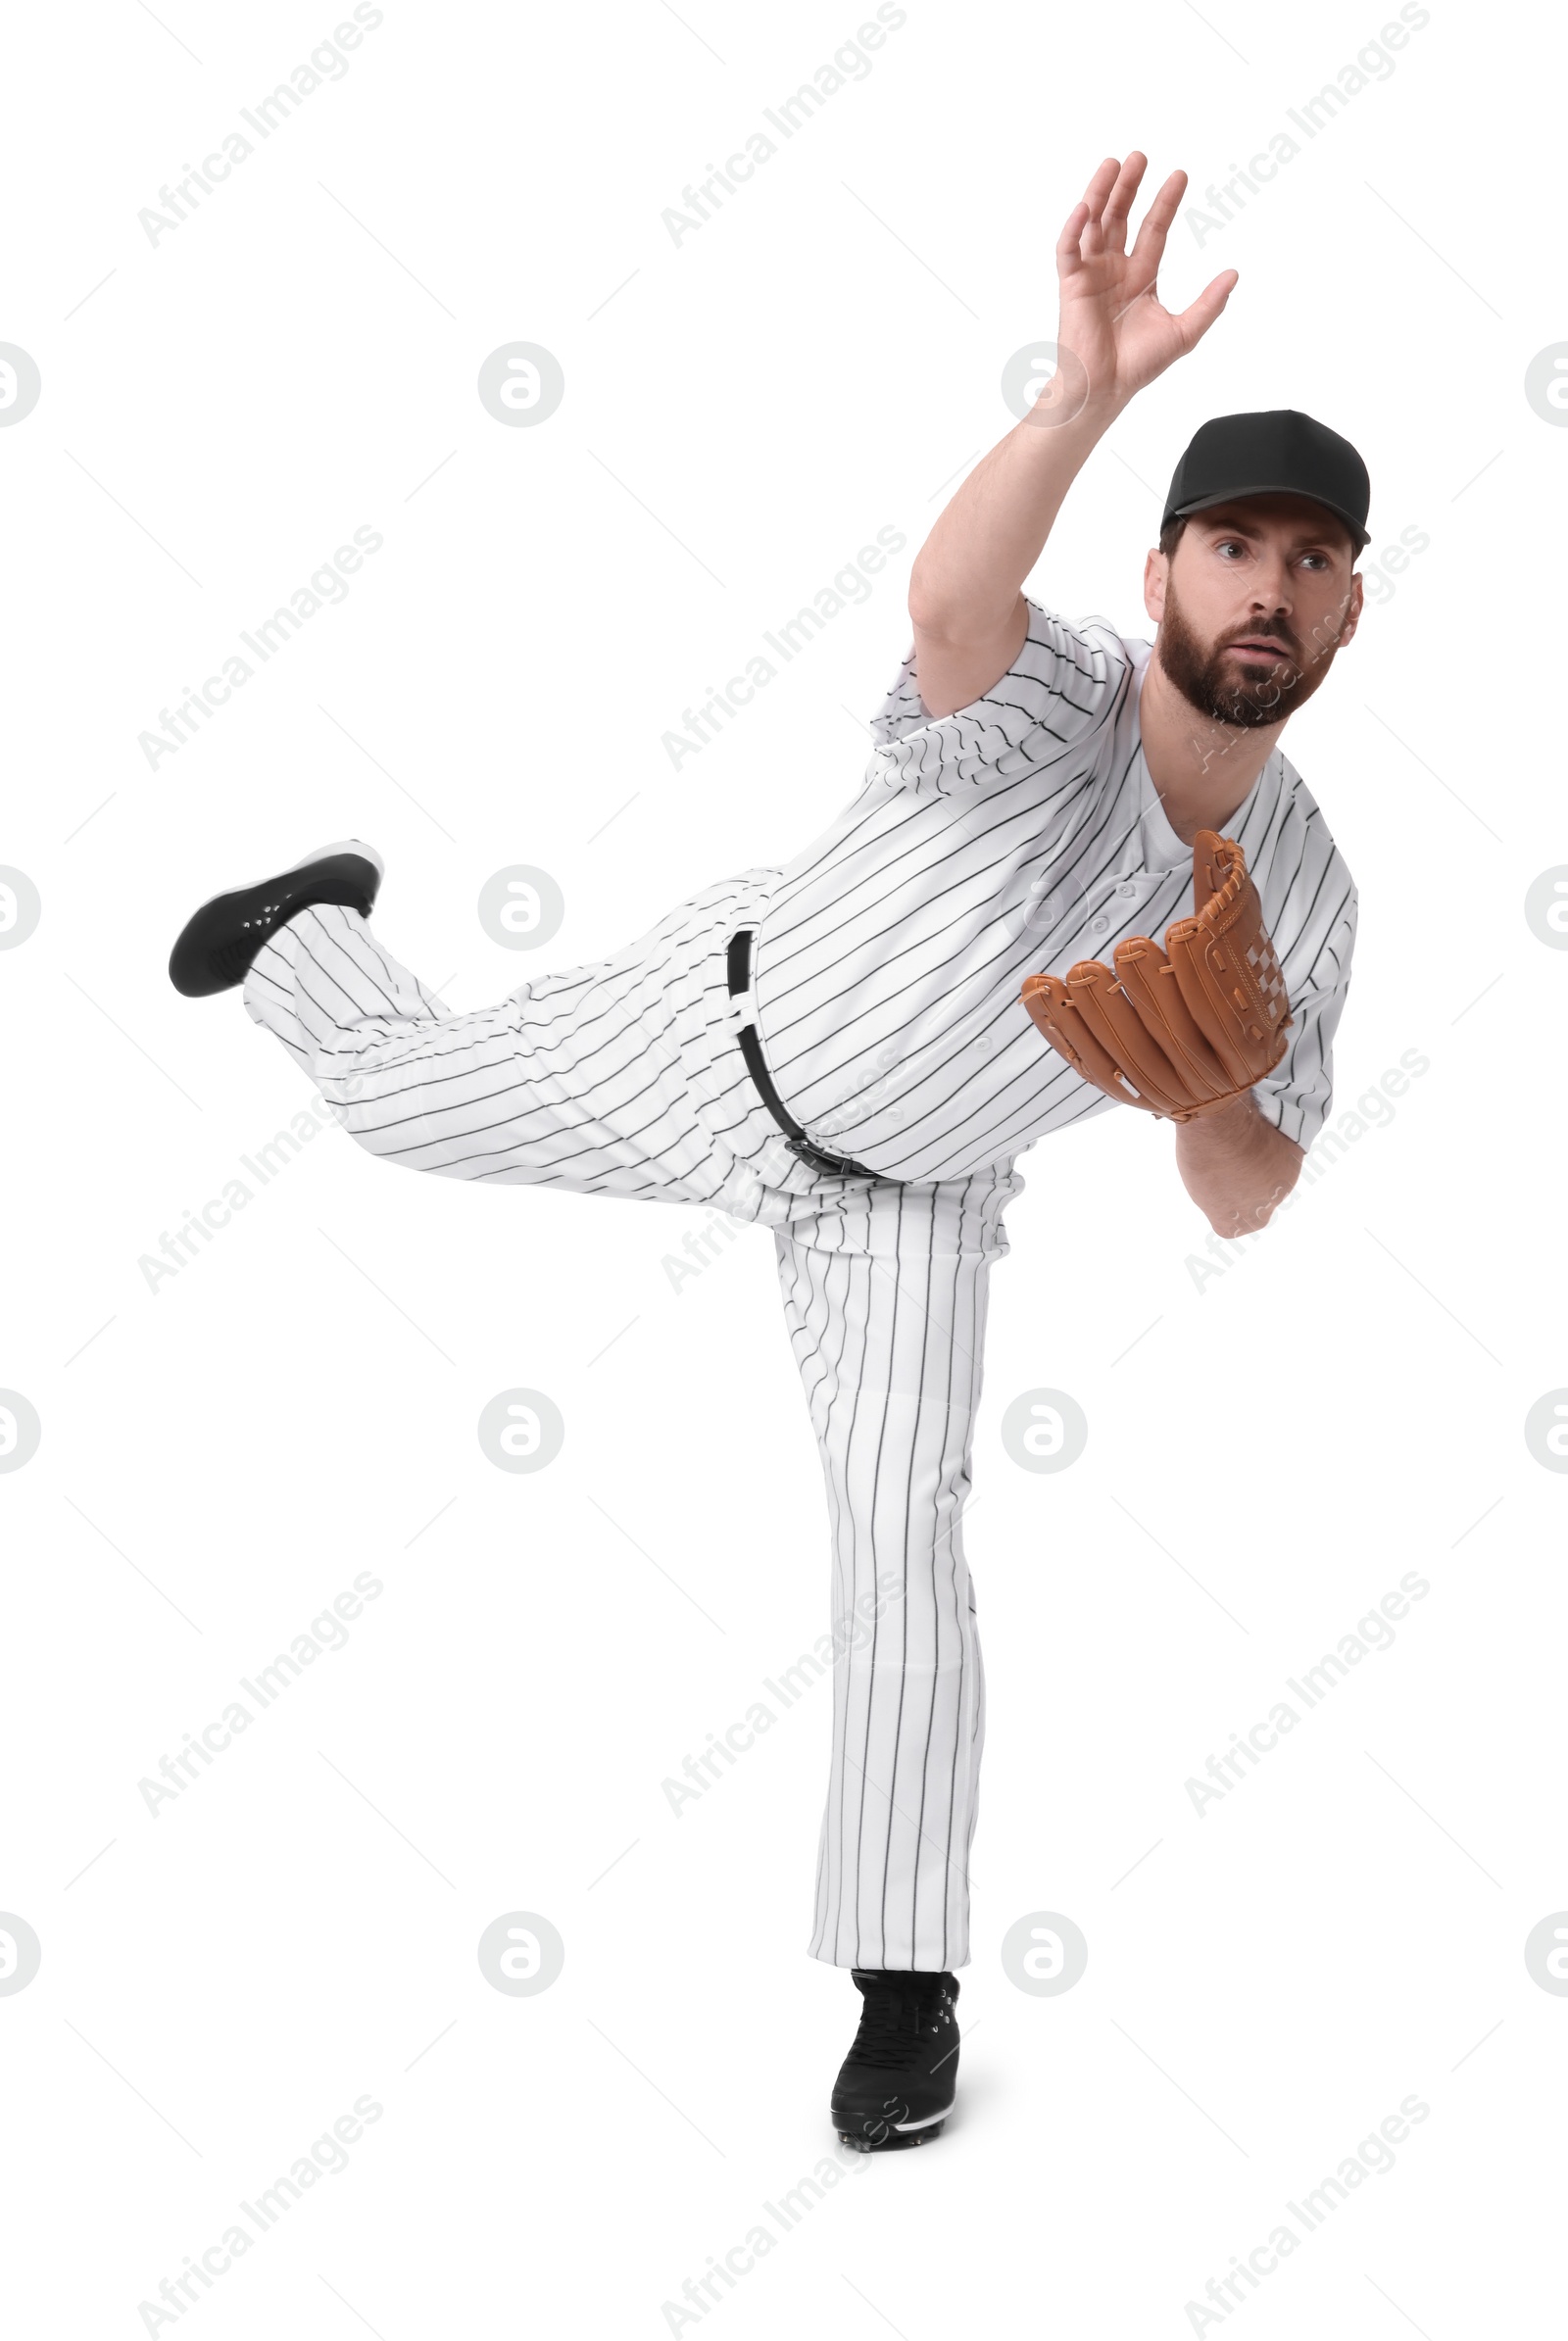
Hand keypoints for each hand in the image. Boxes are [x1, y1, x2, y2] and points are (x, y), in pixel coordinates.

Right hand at [1047, 154, 1236, 416]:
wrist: (1105, 389)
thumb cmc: (1138, 366)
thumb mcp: (1184, 332)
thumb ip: (1209, 303)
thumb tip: (1234, 274)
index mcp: (1140, 276)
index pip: (1154, 229)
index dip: (1165, 202)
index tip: (1179, 174)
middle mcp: (1115, 269)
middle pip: (1121, 216)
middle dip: (1130, 186)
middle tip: (1140, 157)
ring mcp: (1091, 274)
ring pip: (1095, 223)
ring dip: (1101, 193)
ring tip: (1112, 163)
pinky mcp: (1071, 285)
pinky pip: (1069, 250)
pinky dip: (1074, 228)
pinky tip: (1085, 208)